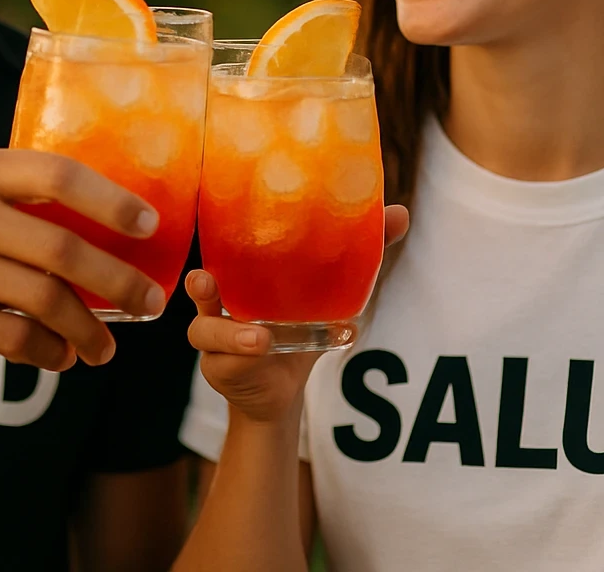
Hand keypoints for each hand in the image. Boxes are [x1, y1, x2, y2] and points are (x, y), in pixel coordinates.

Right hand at [0, 149, 166, 372]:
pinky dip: (52, 353)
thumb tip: (118, 222)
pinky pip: (18, 338)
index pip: (58, 176)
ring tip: (107, 347)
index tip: (149, 225)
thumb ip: (23, 199)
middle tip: (151, 301)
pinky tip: (64, 357)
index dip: (111, 201)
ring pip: (46, 299)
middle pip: (62, 248)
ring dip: (89, 329)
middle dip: (118, 280)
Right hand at [187, 204, 409, 423]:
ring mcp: (215, 340)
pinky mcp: (220, 370)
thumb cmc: (300, 328)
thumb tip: (402, 213)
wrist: (281, 390)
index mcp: (240, 278)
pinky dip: (245, 361)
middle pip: (200, 291)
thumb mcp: (330, 294)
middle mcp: (219, 305)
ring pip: (207, 332)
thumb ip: (360, 254)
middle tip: (205, 279)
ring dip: (233, 334)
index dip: (215, 238)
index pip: (221, 253)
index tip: (221, 221)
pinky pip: (227, 365)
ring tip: (261, 339)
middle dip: (201, 286)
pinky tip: (266, 357)